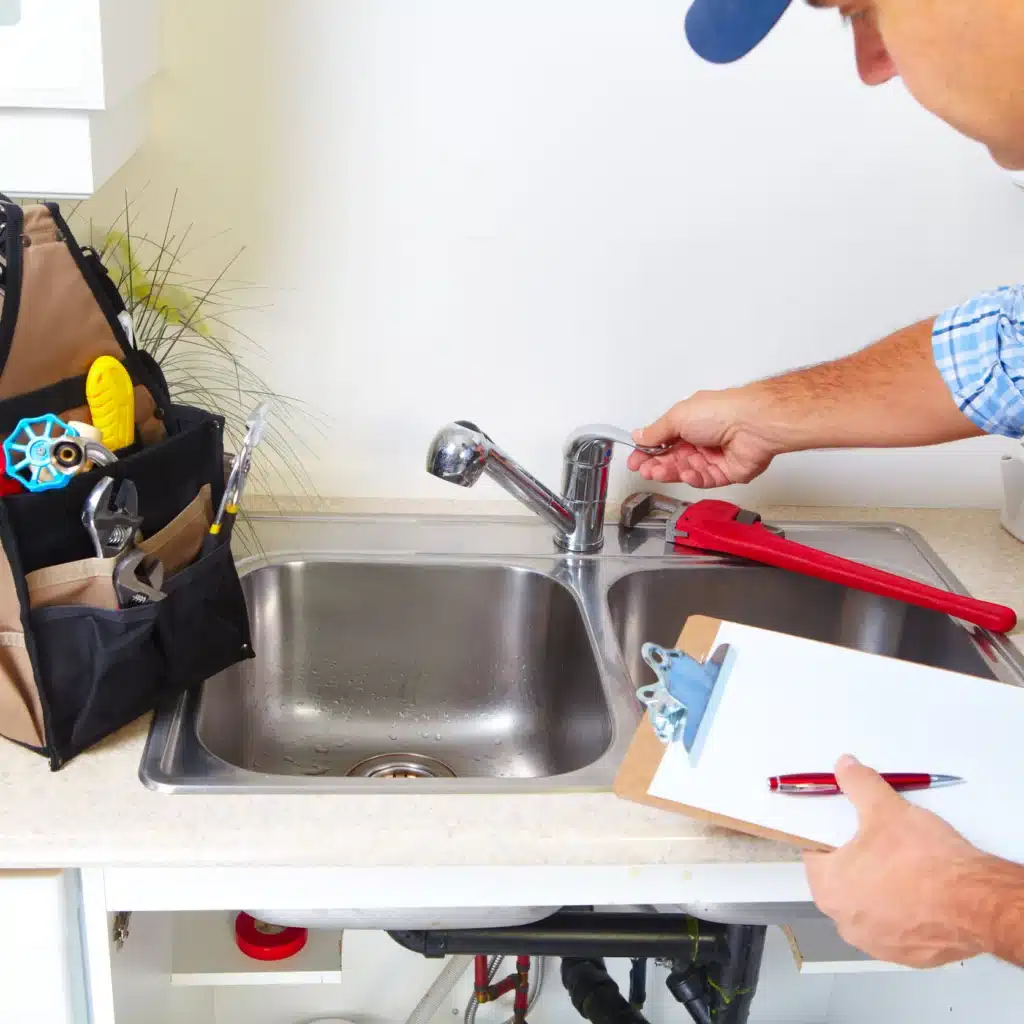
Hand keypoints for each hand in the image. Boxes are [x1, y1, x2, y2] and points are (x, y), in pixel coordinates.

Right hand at [626, 388, 782, 487]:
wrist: (753, 425)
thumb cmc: (721, 412)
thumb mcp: (678, 417)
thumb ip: (657, 431)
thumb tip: (639, 435)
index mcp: (690, 422)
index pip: (663, 441)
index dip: (647, 452)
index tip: (635, 460)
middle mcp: (701, 439)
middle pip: (673, 458)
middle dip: (656, 464)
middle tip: (643, 469)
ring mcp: (713, 457)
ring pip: (686, 471)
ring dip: (671, 472)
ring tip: (657, 472)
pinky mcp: (725, 473)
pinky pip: (704, 480)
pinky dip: (693, 478)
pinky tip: (686, 473)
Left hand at [803, 755, 989, 967]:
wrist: (975, 902)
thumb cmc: (921, 859)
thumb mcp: (885, 808)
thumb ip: (858, 784)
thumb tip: (844, 766)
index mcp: (829, 888)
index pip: (815, 855)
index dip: (831, 836)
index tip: (848, 827)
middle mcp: (846, 922)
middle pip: (842, 880)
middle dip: (858, 860)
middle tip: (881, 841)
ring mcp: (877, 943)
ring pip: (870, 904)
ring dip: (882, 886)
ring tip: (904, 864)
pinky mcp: (909, 955)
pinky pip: (898, 925)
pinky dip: (906, 909)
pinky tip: (922, 890)